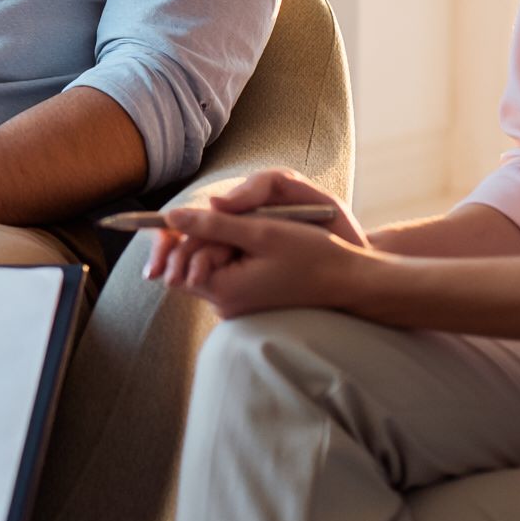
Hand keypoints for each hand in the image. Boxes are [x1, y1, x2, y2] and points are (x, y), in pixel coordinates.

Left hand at [156, 204, 369, 319]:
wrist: (348, 282)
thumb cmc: (312, 255)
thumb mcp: (261, 231)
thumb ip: (213, 225)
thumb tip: (171, 217)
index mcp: (225, 290)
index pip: (180, 261)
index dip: (178, 234)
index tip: (184, 213)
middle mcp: (226, 306)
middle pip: (191, 264)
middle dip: (201, 237)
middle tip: (229, 218)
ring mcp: (237, 307)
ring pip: (210, 266)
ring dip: (219, 243)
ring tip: (253, 229)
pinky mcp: (249, 301)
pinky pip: (227, 273)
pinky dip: (233, 254)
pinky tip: (258, 242)